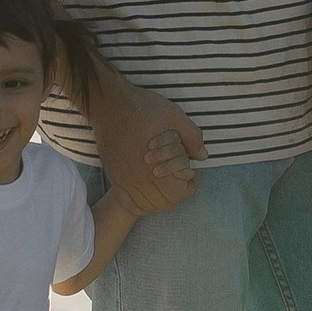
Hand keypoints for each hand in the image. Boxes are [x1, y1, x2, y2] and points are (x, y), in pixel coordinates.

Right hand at [95, 78, 207, 214]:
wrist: (109, 104)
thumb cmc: (142, 108)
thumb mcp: (174, 116)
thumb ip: (192, 137)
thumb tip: (202, 156)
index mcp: (156, 165)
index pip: (181, 192)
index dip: (191, 183)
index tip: (191, 172)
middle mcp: (138, 179)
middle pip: (166, 203)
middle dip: (178, 191)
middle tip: (180, 176)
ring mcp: (124, 180)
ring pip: (147, 206)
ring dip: (161, 198)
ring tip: (166, 182)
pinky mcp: (114, 177)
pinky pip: (129, 202)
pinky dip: (141, 202)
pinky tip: (148, 189)